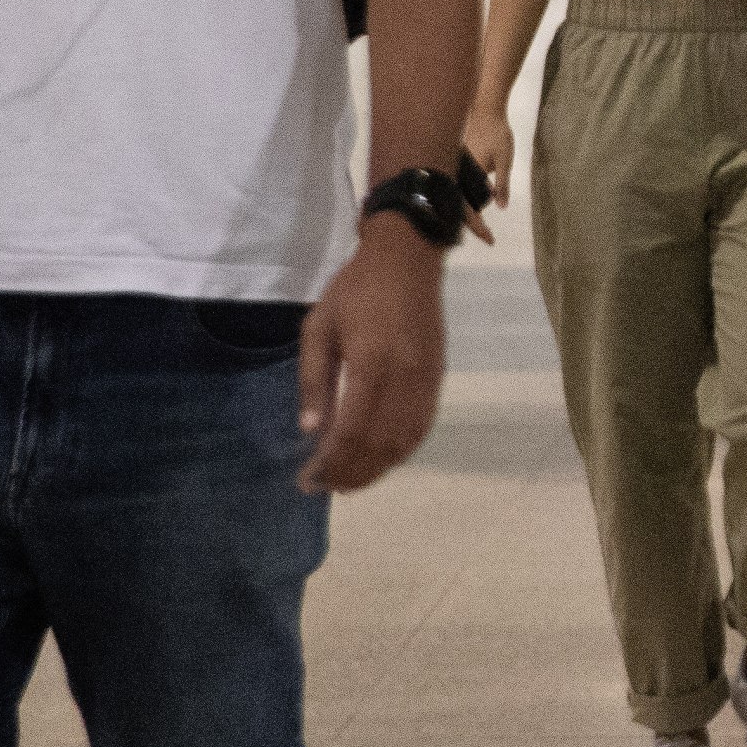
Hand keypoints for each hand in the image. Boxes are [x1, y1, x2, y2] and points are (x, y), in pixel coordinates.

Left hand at [294, 230, 447, 492]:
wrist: (408, 259)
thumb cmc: (355, 290)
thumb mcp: (319, 328)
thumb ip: (315, 380)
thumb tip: (312, 430)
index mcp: (371, 364)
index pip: (352, 432)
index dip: (331, 463)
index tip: (308, 479)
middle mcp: (404, 378)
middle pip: (380, 445)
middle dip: (352, 474)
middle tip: (325, 487)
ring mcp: (426, 380)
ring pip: (405, 442)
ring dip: (377, 469)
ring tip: (350, 481)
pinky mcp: (437, 378)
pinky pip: (422, 426)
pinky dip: (401, 450)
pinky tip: (381, 458)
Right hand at [459, 104, 512, 239]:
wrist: (485, 108)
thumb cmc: (496, 132)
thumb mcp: (504, 160)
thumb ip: (502, 184)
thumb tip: (501, 207)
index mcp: (464, 175)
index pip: (468, 210)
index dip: (478, 228)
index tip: (490, 240)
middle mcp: (454, 172)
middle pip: (457, 207)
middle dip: (471, 224)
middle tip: (487, 237)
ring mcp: (453, 167)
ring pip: (455, 197)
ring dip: (466, 212)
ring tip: (481, 225)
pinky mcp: (455, 161)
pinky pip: (456, 185)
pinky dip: (463, 198)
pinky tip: (474, 203)